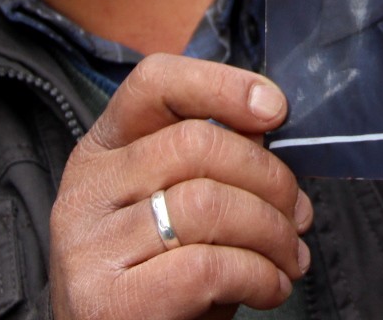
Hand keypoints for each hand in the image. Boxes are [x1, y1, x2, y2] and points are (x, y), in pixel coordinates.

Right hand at [49, 55, 311, 319]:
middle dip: (269, 178)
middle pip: (195, 144)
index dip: (223, 85)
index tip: (276, 111)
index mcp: (102, 152)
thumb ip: (211, 166)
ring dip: (271, 232)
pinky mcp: (107, 302)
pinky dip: (258, 275)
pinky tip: (270, 288)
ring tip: (289, 258)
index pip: (154, 83)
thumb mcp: (179, 211)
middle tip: (297, 216)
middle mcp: (86, 191)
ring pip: (207, 204)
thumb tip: (270, 133)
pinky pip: (207, 266)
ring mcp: (88, 247)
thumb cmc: (162, 282)